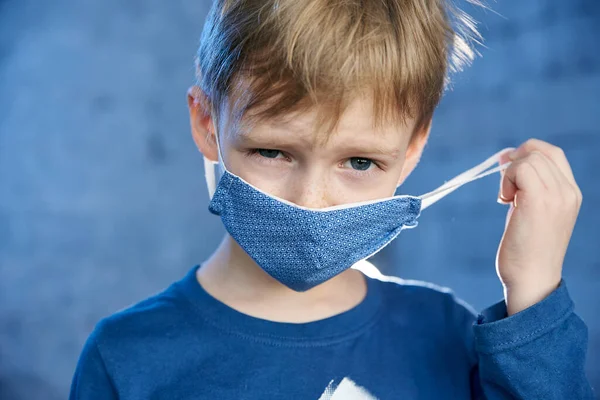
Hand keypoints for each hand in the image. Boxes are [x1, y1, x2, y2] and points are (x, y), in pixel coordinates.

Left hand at [496, 139, 581, 315]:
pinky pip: (520, 169)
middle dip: (515, 162)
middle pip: (538, 151)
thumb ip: (529, 187)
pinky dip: (506, 179)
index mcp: (571, 193)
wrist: (532, 279)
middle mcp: (568, 191)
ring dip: (509, 174)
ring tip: (507, 199)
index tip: (509, 170)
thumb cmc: (527, 250)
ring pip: (528, 158)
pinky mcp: (538, 201)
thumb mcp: (534, 212)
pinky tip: (504, 200)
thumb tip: (507, 158)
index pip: (552, 153)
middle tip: (505, 188)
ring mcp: (556, 195)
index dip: (527, 152)